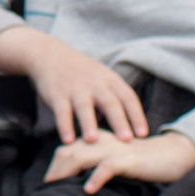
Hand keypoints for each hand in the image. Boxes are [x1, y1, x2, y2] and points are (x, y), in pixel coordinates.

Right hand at [0, 25, 145, 143]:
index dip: (137, 115)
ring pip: (84, 106)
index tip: (143, 134)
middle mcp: (95, 83)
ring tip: (93, 140)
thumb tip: (125, 129)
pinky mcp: (57, 94)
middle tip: (127, 140)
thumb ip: (114, 101)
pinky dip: (65, 126)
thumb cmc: (83, 74)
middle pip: (110, 102)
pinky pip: (62, 111)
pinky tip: (68, 140)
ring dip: (89, 123)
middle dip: (119, 121)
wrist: (51, 55)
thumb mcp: (103, 80)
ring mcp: (76, 88)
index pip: (128, 97)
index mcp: (111, 80)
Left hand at [47, 127, 194, 195]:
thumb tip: (76, 184)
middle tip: (46, 191)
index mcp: (96, 141)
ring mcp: (114, 149)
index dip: (53, 168)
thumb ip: (95, 166)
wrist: (173, 154)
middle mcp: (101, 142)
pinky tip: (89, 190)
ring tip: (56, 189)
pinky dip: (96, 177)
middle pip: (68, 152)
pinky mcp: (129, 159)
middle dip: (54, 172)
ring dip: (66, 173)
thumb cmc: (141, 162)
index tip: (45, 186)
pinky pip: (108, 166)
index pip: (65, 150)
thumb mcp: (114, 161)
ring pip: (82, 156)